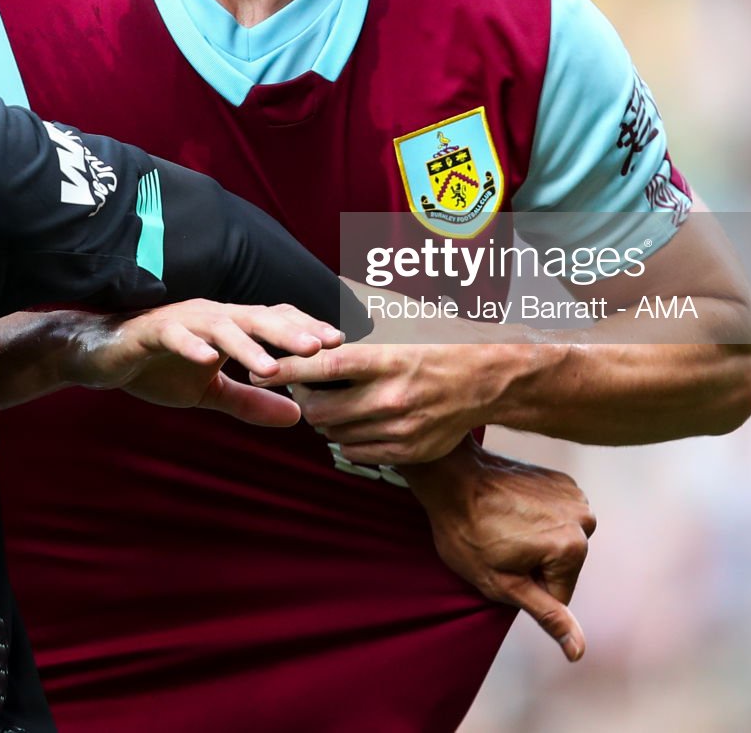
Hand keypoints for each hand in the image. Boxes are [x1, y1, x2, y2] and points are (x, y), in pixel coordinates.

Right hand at [67, 301, 343, 427]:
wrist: (101, 356)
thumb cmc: (158, 366)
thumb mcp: (209, 392)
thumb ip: (251, 401)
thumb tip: (297, 417)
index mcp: (229, 327)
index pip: (274, 321)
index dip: (306, 329)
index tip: (340, 344)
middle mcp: (211, 317)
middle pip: (257, 318)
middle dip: (291, 331)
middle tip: (323, 346)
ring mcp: (181, 321)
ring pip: (221, 327)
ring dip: (247, 344)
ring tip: (272, 366)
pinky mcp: (151, 332)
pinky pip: (175, 336)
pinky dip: (192, 347)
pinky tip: (209, 361)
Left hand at [255, 343, 526, 464]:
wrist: (489, 378)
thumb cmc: (442, 341)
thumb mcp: (403, 321)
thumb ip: (362, 317)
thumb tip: (325, 299)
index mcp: (387, 360)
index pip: (322, 366)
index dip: (287, 369)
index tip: (262, 369)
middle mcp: (391, 397)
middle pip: (321, 409)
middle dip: (302, 400)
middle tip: (300, 388)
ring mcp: (400, 429)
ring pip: (335, 433)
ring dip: (324, 419)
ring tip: (328, 402)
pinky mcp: (409, 452)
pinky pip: (357, 452)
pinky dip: (347, 438)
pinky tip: (353, 421)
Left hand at [405, 447, 596, 661]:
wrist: (451, 476)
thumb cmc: (468, 532)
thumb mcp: (502, 584)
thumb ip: (546, 615)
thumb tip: (579, 652)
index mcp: (573, 549)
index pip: (559, 596)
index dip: (526, 587)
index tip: (502, 564)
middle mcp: (584, 519)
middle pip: (563, 567)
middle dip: (534, 564)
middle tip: (499, 544)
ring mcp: (574, 496)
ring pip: (560, 543)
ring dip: (536, 541)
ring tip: (503, 525)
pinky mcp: (562, 482)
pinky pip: (556, 517)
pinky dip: (537, 518)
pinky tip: (511, 509)